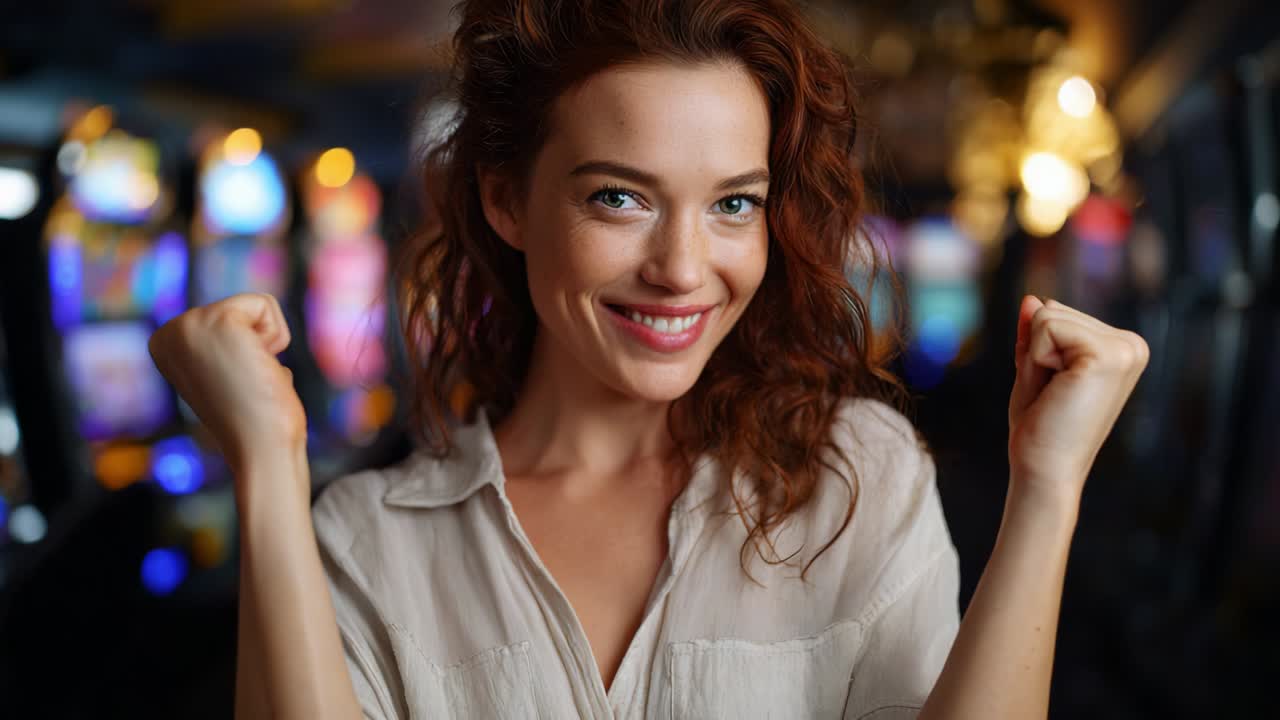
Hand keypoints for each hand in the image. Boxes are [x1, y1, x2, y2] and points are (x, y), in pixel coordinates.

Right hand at [149, 293, 307, 485]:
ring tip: (252, 378)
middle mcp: (168, 333)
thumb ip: (231, 353)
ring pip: (257, 305)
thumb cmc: (256, 420)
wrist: (261, 450)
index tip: (236, 383)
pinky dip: (277, 338)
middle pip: (244, 307)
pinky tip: (258, 370)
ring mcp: (188, 325)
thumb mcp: (231, 376)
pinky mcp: (217, 320)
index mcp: (166, 345)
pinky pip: (266, 304)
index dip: (249, 350)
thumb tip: (249, 355)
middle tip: (247, 383)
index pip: (231, 316)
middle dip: (260, 346)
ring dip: (269, 345)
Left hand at [1007, 296, 1148, 506]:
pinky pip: (1046, 326)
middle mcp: (1132, 345)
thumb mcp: (1035, 369)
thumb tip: (1032, 298)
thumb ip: (1035, 332)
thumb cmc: (1040, 426)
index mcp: (1122, 348)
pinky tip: (1056, 390)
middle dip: (1035, 353)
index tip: (1052, 389)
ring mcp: (1125, 349)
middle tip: (1051, 395)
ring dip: (1036, 358)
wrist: (1045, 468)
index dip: (1038, 352)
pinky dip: (1036, 360)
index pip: (1057, 314)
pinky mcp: (1108, 355)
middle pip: (1052, 310)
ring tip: (1055, 394)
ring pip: (1046, 316)